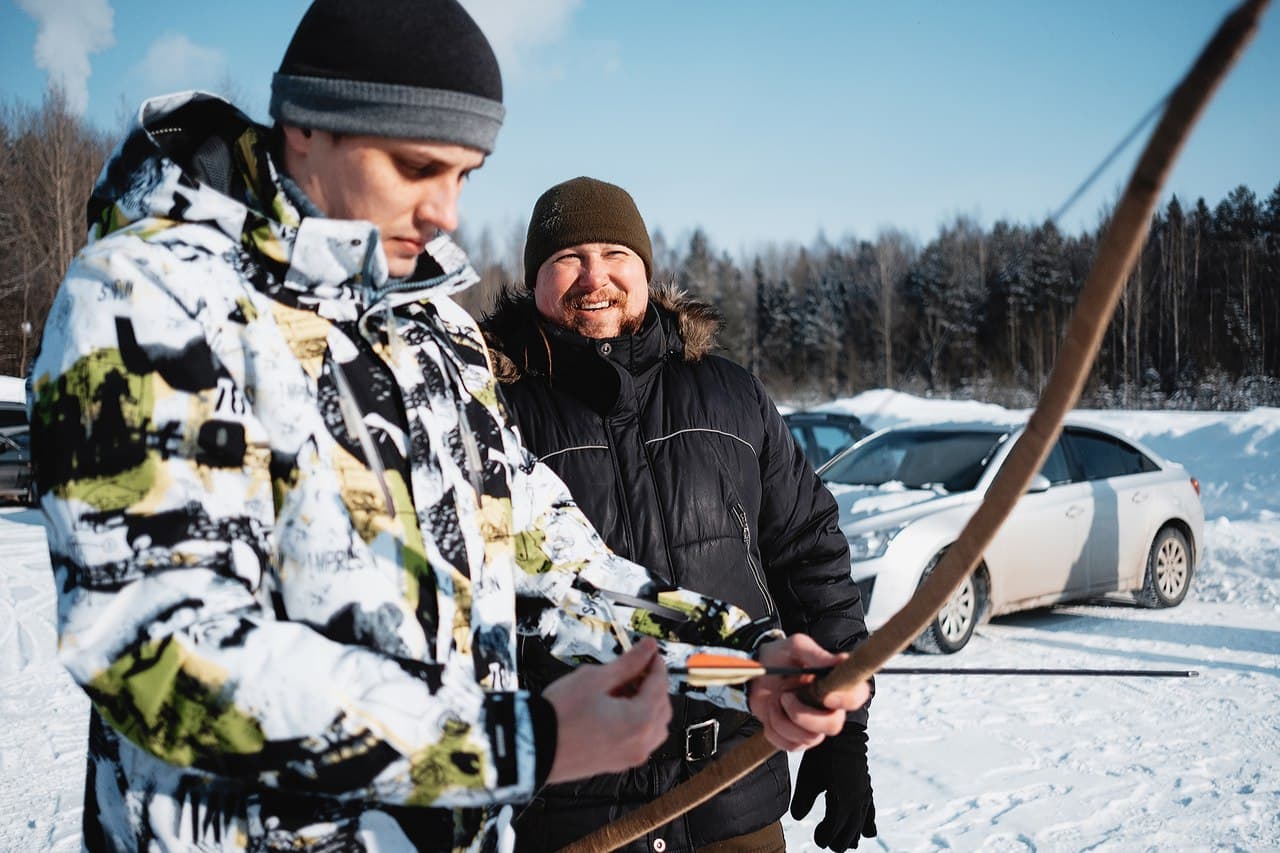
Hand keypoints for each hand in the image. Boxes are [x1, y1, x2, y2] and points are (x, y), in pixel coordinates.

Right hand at [543, 638, 671, 783]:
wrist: (534, 746)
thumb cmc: (559, 715)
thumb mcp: (594, 679)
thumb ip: (627, 663)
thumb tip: (647, 649)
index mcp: (640, 721)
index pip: (659, 685)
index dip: (655, 663)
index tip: (649, 651)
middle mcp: (641, 743)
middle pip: (662, 707)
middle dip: (653, 685)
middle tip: (634, 667)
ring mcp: (630, 756)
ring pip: (655, 726)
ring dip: (647, 705)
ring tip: (622, 689)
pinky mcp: (618, 763)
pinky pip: (641, 740)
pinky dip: (638, 722)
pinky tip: (616, 708)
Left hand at [749, 634, 869, 750]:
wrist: (754, 674)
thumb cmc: (779, 658)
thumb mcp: (795, 648)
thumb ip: (817, 654)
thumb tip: (842, 660)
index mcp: (835, 685)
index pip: (857, 697)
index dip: (847, 700)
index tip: (827, 697)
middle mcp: (829, 709)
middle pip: (833, 725)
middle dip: (804, 715)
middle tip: (785, 696)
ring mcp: (813, 727)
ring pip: (809, 738)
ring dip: (783, 719)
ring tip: (776, 700)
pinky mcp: (796, 740)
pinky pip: (790, 746)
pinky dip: (774, 729)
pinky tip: (772, 712)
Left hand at [791, 726, 876, 849]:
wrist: (843, 735)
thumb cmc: (823, 756)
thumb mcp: (808, 777)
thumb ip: (803, 800)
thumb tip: (797, 817)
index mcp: (844, 802)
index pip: (835, 830)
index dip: (825, 837)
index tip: (817, 839)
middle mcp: (858, 802)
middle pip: (850, 831)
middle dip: (839, 840)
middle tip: (826, 843)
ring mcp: (864, 795)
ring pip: (861, 824)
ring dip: (853, 835)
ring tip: (849, 845)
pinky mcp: (866, 788)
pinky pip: (870, 811)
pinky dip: (868, 823)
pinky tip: (869, 832)